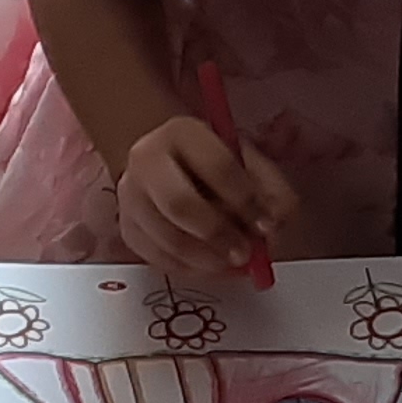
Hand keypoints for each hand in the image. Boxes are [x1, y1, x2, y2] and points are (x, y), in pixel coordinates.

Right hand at [111, 116, 299, 280]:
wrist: (166, 162)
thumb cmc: (212, 163)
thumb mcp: (248, 162)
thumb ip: (271, 191)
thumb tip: (274, 226)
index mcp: (182, 133)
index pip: (216, 167)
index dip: (245, 201)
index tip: (265, 225)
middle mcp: (146, 160)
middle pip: (179, 204)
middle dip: (217, 234)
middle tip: (244, 254)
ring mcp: (130, 196)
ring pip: (166, 238)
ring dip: (205, 259)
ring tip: (231, 264)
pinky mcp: (127, 227)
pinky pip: (156, 258)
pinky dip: (189, 269)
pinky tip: (211, 267)